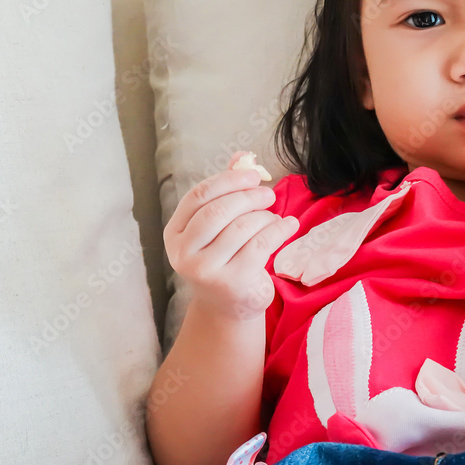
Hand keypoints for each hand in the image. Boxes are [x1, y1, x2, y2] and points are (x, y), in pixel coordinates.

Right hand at [163, 150, 299, 321]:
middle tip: (269, 194)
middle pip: (218, 210)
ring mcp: (206, 270)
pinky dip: (279, 230)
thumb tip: (243, 157)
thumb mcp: (219, 226)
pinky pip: (261, 245)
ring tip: (274, 217)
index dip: (228, 181)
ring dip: (265, 216)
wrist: (227, 307)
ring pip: (241, 227)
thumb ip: (227, 191)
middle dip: (249, 196)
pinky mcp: (233, 282)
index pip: (198, 195)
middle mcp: (184, 253)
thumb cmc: (224, 258)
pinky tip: (288, 225)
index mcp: (175, 233)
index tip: (253, 176)